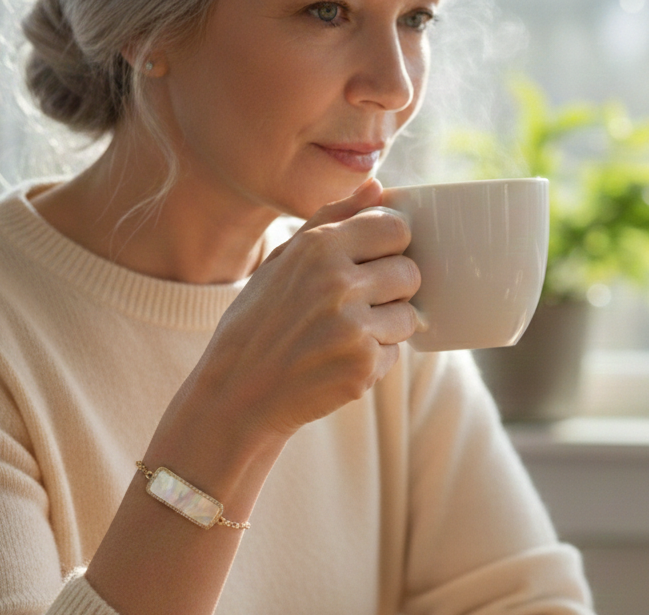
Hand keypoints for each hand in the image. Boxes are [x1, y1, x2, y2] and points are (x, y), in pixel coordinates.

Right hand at [187, 179, 422, 440]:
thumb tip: (377, 186)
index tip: (371, 262)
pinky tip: (337, 362)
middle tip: (355, 306)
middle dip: (392, 289)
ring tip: (344, 335)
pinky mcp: (362, 366)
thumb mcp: (283, 260)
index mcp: (319, 247)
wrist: (238, 393)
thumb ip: (332, 219)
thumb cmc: (260, 321)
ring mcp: (353, 327)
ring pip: (410, 315)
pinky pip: (395, 353)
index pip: (395, 228)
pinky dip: (373, 359)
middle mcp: (338, 283)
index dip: (389, 246)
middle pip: (410, 272)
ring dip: (387, 327)